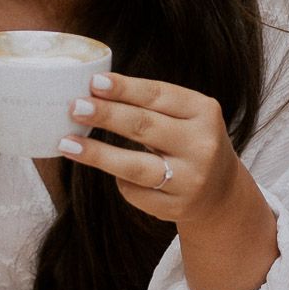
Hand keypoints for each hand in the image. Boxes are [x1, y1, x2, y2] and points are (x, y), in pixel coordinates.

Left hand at [60, 72, 242, 224]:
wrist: (221, 192)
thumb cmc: (190, 141)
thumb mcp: (185, 116)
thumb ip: (150, 104)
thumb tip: (94, 91)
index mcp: (204, 112)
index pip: (158, 95)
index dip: (125, 88)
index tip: (94, 83)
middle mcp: (202, 145)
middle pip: (144, 126)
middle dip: (105, 115)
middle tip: (75, 107)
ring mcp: (191, 179)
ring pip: (135, 166)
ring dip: (98, 154)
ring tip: (67, 143)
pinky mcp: (177, 206)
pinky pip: (135, 192)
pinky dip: (119, 179)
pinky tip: (107, 170)